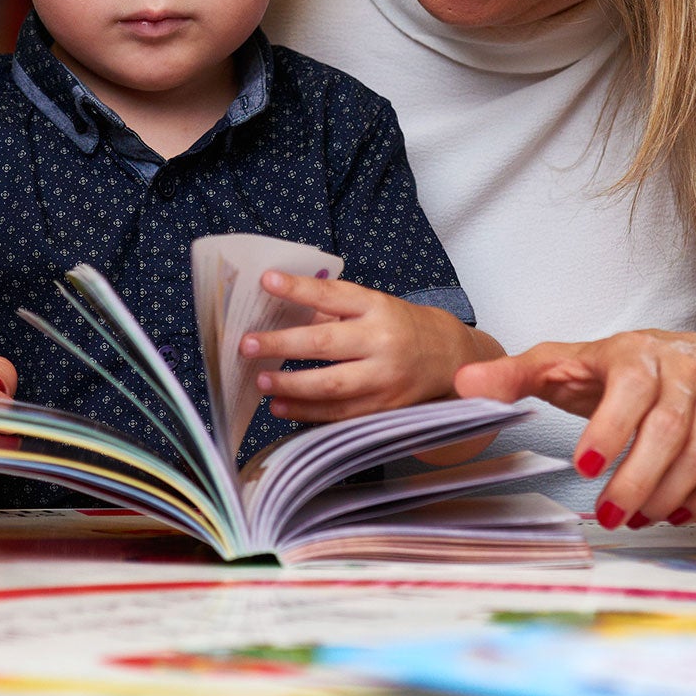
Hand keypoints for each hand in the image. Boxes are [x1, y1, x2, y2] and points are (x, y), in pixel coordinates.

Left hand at [241, 271, 485, 422]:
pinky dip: (306, 412)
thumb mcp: (373, 307)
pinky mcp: (384, 408)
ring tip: (261, 380)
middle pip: (325, 344)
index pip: (332, 295)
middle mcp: (382, 341)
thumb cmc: (400, 326)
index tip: (267, 281)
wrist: (448, 357)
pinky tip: (281, 406)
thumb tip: (279, 313)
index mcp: (377, 307)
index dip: (298, 289)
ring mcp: (384, 378)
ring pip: (331, 386)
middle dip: (281, 344)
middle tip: (247, 344)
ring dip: (291, 385)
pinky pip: (339, 414)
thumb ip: (332, 310)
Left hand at [455, 330, 695, 528]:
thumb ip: (516, 375)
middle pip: (668, 431)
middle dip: (637, 480)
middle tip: (610, 517)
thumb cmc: (628, 368)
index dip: (609, 429)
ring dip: (669, 495)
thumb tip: (462, 385)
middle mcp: (684, 369)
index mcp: (634, 354)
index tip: (584, 468)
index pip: (629, 390)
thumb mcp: (568, 364)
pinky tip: (679, 515)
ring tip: (638, 519)